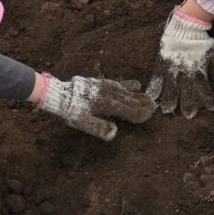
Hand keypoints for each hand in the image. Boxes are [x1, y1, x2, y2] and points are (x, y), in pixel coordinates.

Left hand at [37, 74, 155, 140]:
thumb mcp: (83, 122)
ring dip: (137, 94)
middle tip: (155, 105)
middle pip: (130, 100)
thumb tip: (115, 132)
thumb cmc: (71, 111)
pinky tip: (133, 85)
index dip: (140, 114)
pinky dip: (127, 85)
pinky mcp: (100, 82)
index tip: (151, 114)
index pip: (129, 110)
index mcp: (107, 105)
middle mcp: (109, 94)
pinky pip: (117, 83)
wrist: (58, 93)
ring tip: (148, 95)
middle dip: (143, 103)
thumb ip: (99, 128)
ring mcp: (105, 87)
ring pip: (125, 91)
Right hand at [146, 7, 213, 118]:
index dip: (208, 97)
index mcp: (198, 69)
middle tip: (189, 115)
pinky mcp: (162, 63)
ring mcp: (172, 68)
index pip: (204, 87)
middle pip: (186, 91)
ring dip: (170, 99)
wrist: (186, 25)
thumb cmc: (201, 41)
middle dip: (188, 104)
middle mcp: (185, 71)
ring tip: (168, 111)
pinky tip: (151, 97)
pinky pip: (157, 77)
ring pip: (171, 87)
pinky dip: (154, 87)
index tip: (212, 107)